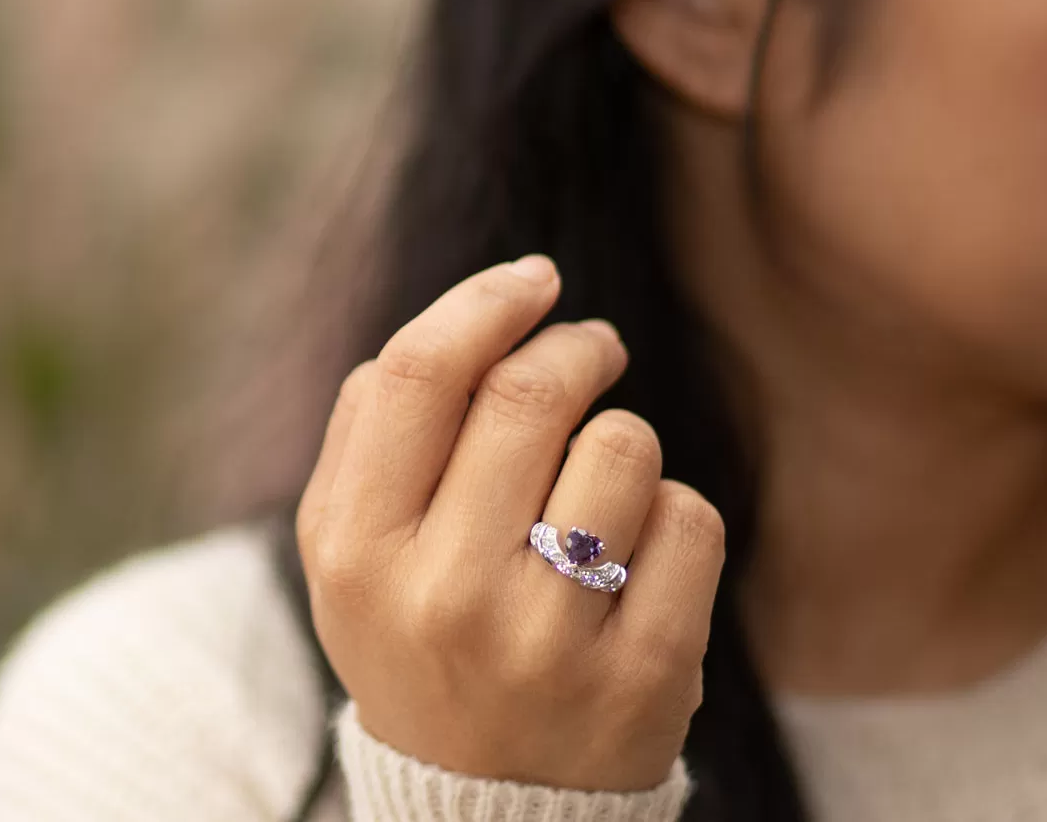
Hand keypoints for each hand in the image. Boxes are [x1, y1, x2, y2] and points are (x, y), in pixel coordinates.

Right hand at [296, 255, 724, 792]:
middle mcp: (443, 597)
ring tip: (600, 492)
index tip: (535, 277)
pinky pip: (691, 518)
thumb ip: (373, 429)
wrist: (488, 804)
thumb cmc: (421, 637)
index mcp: (357, 550)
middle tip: (595, 348)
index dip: (483, 300)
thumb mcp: (355, 550)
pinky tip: (638, 565)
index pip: (417, 373)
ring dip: (621, 441)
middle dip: (577, 346)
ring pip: (624, 444)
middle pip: (530, 392)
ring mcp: (548, 643)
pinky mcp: (646, 678)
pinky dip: (673, 515)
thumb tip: (473, 317)